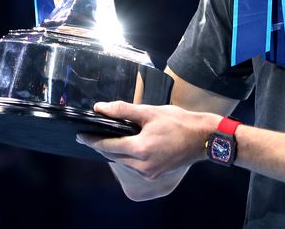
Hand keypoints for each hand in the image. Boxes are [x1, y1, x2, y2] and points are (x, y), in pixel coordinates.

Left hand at [76, 101, 219, 180]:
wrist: (204, 138)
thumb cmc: (179, 121)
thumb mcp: (150, 112)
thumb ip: (123, 110)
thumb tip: (100, 107)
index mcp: (140, 148)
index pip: (107, 146)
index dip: (92, 141)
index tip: (81, 136)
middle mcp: (142, 165)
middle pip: (114, 156)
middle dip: (103, 146)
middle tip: (93, 135)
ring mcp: (149, 173)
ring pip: (123, 163)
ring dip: (116, 152)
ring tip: (113, 138)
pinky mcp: (155, 175)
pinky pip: (135, 167)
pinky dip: (129, 158)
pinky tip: (130, 147)